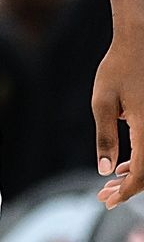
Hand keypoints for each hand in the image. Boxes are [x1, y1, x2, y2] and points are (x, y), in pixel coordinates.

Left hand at [93, 28, 143, 207]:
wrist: (139, 43)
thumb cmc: (118, 69)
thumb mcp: (103, 103)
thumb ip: (105, 137)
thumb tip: (105, 170)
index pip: (142, 174)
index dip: (126, 192)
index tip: (107, 200)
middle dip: (128, 189)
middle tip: (104, 197)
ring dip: (133, 177)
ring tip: (109, 185)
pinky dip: (139, 162)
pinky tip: (121, 166)